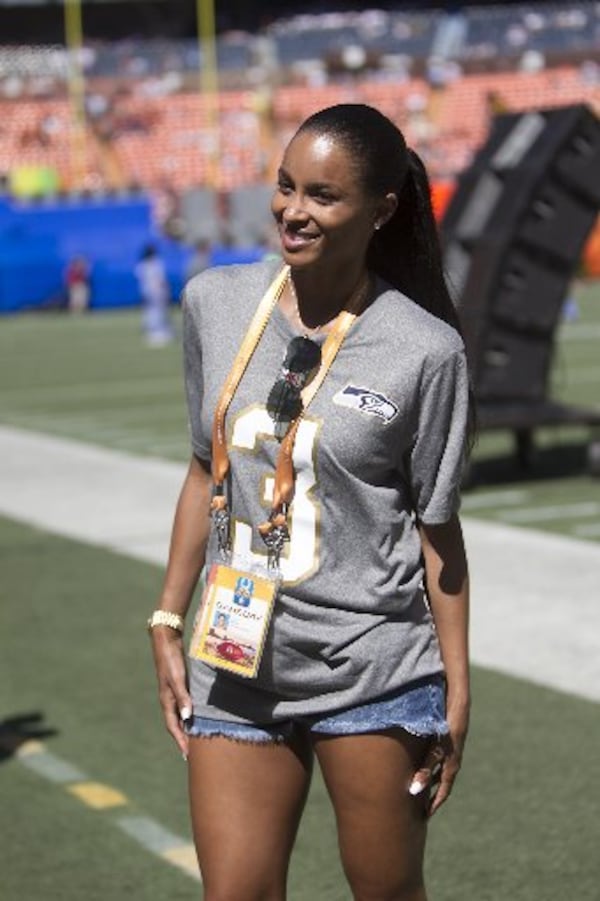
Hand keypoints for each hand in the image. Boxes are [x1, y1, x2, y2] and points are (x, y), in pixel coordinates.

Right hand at [150, 626, 191, 758]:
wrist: (166, 640)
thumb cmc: (171, 659)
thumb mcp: (177, 679)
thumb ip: (182, 697)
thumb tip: (187, 718)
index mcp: (167, 700)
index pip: (173, 726)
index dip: (180, 740)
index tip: (188, 755)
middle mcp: (169, 699)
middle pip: (176, 723)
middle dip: (184, 738)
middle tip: (194, 753)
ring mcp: (173, 692)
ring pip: (180, 715)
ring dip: (187, 726)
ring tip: (197, 738)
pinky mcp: (179, 685)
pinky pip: (185, 704)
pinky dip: (191, 713)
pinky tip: (199, 714)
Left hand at [409, 706, 468, 816]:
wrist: (458, 704)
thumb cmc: (446, 726)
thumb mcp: (435, 750)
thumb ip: (425, 770)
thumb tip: (414, 791)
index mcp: (451, 766)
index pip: (443, 791)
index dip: (434, 804)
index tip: (425, 817)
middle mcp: (453, 760)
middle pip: (442, 783)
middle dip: (432, 795)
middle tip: (420, 807)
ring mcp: (452, 750)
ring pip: (440, 770)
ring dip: (431, 781)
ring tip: (419, 788)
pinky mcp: (448, 739)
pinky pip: (440, 759)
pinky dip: (431, 766)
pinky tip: (421, 762)